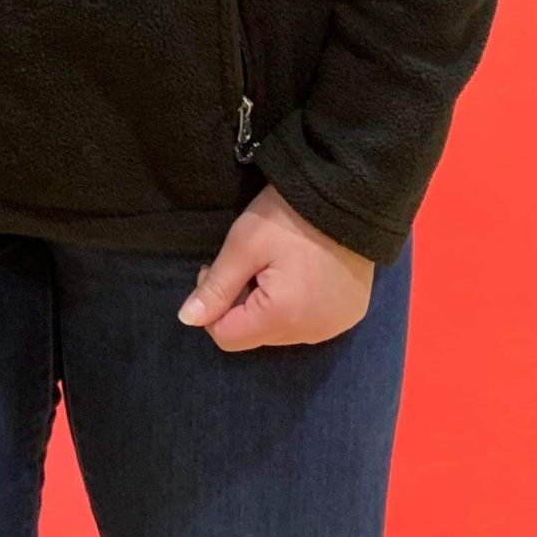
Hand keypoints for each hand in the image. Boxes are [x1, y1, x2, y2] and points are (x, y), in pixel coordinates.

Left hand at [178, 184, 373, 350]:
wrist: (346, 199)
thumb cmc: (287, 218)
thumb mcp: (243, 246)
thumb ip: (216, 287)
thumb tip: (187, 319)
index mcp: (283, 318)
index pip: (227, 337)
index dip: (213, 306)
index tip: (216, 271)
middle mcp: (312, 334)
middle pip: (254, 335)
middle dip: (240, 305)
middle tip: (246, 265)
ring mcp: (335, 327)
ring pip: (281, 332)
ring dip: (268, 307)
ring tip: (275, 267)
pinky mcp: (350, 316)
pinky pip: (309, 323)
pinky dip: (295, 307)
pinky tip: (300, 275)